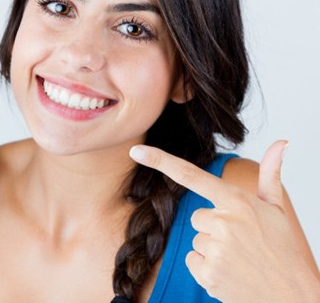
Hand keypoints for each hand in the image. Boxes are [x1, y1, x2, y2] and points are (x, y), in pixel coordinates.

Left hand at [130, 141, 319, 301]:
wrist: (293, 296)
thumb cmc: (282, 249)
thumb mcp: (277, 208)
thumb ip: (270, 173)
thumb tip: (281, 142)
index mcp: (237, 201)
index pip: (190, 175)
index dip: (160, 161)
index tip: (136, 151)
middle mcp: (223, 222)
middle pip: (195, 216)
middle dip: (212, 227)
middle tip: (239, 241)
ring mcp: (215, 249)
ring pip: (194, 239)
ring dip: (211, 248)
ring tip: (238, 258)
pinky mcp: (208, 273)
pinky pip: (191, 260)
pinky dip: (206, 267)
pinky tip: (229, 272)